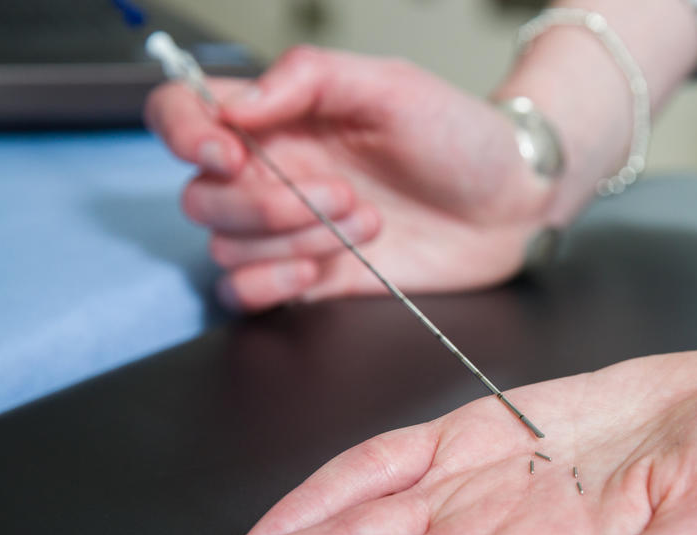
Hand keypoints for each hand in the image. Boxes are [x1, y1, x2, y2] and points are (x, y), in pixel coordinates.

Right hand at [146, 46, 552, 310]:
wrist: (511, 203)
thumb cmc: (461, 136)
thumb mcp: (392, 84)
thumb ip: (308, 79)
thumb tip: (237, 103)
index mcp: (281, 116)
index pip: (184, 114)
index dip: (186, 134)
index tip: (230, 152)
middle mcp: (275, 171)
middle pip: (202, 195)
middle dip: (267, 203)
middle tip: (344, 194)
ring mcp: (290, 228)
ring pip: (226, 246)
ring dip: (290, 241)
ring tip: (366, 222)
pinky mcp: (312, 276)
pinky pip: (245, 292)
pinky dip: (269, 287)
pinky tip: (319, 271)